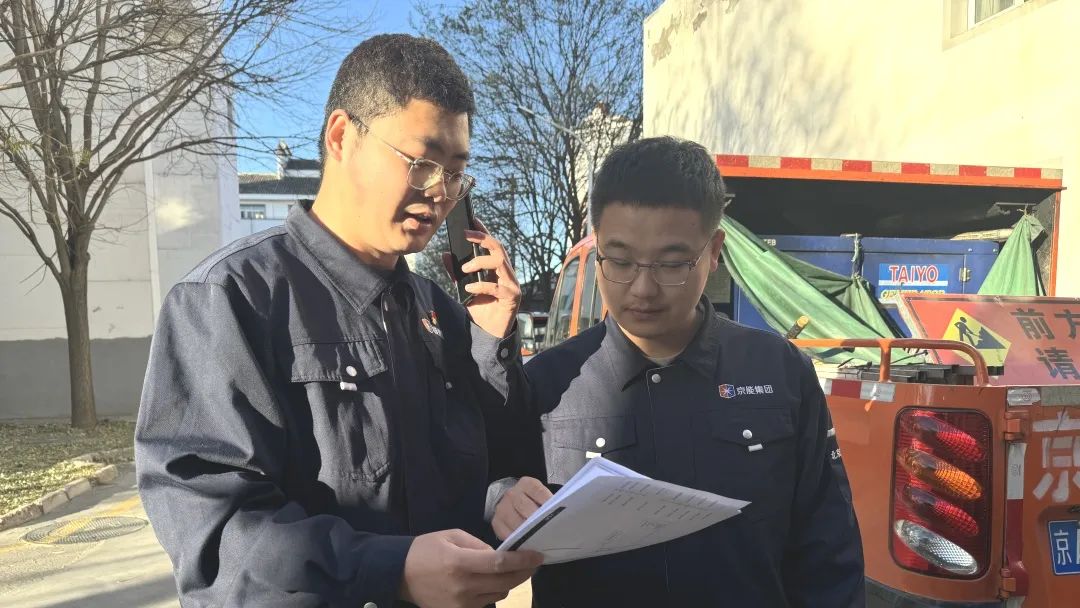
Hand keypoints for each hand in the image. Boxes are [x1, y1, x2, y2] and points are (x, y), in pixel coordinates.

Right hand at [399, 528, 542, 607]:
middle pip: (505, 583)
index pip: (500, 563)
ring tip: (508, 571)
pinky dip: (492, 592)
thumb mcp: (452, 536)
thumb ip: (479, 545)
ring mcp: (461, 603)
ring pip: (499, 594)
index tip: (538, 555)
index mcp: (460, 562)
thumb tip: (501, 555)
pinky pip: (486, 603)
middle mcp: (462, 586)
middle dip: (524, 572)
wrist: (399, 574)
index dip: (522, 560)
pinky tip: (489, 582)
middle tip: (533, 563)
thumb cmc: (426, 549)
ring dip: (508, 583)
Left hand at [443, 218, 520, 337]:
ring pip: (500, 262)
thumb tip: (445, 254)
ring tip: (465, 268)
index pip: (492, 245)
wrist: (488, 332)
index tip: (473, 219)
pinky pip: (496, 286)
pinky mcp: (512, 297)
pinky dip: (481, 285)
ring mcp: (511, 284)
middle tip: (466, 235)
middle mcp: (506, 273)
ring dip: (480, 261)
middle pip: (499, 248)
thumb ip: (456, 272)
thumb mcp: (464, 288)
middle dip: (483, 238)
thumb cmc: (480, 309)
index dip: (483, 231)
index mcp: (497, 269)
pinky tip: (469, 288)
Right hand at [492, 477, 552, 540]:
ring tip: (540, 541)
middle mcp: (512, 494)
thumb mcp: (541, 497)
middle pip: (526, 508)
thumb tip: (562, 513)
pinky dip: (518, 541)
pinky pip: (507, 534)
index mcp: (526, 484)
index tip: (557, 514)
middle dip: (538, 521)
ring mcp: (502, 508)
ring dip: (528, 533)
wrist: (513, 504)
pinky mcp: (496, 522)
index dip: (548, 503)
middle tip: (549, 532)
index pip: (538, 491)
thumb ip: (549, 502)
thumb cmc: (532, 502)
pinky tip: (527, 546)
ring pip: (516, 523)